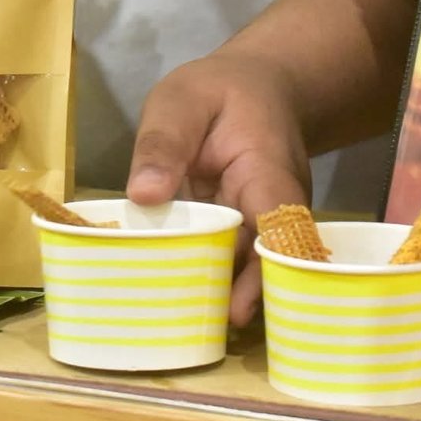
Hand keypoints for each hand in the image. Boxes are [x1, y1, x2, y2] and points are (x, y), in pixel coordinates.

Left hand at [125, 50, 310, 326]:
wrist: (257, 87)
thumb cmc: (219, 91)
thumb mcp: (181, 100)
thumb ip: (164, 141)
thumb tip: (145, 195)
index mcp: (268, 171)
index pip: (275, 226)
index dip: (260, 270)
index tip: (238, 310)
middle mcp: (275, 207)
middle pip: (263, 262)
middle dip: (236, 300)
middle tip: (196, 333)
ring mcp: (261, 224)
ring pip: (246, 269)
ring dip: (221, 298)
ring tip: (184, 333)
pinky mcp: (243, 233)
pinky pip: (230, 262)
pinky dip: (208, 282)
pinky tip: (179, 309)